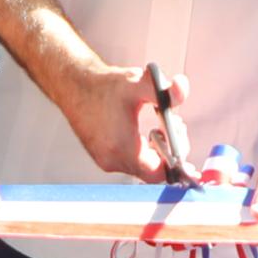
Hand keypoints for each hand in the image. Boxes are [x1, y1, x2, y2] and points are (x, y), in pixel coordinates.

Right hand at [53, 59, 177, 183]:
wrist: (74, 85)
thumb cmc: (105, 85)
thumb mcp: (139, 84)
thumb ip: (164, 90)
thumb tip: (181, 87)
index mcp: (122, 147)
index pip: (158, 173)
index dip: (176, 163)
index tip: (183, 150)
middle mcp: (111, 160)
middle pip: (151, 172)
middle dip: (165, 153)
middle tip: (169, 128)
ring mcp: (104, 161)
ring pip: (141, 168)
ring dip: (153, 152)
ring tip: (156, 127)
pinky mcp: (101, 157)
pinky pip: (128, 163)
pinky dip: (140, 152)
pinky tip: (140, 132)